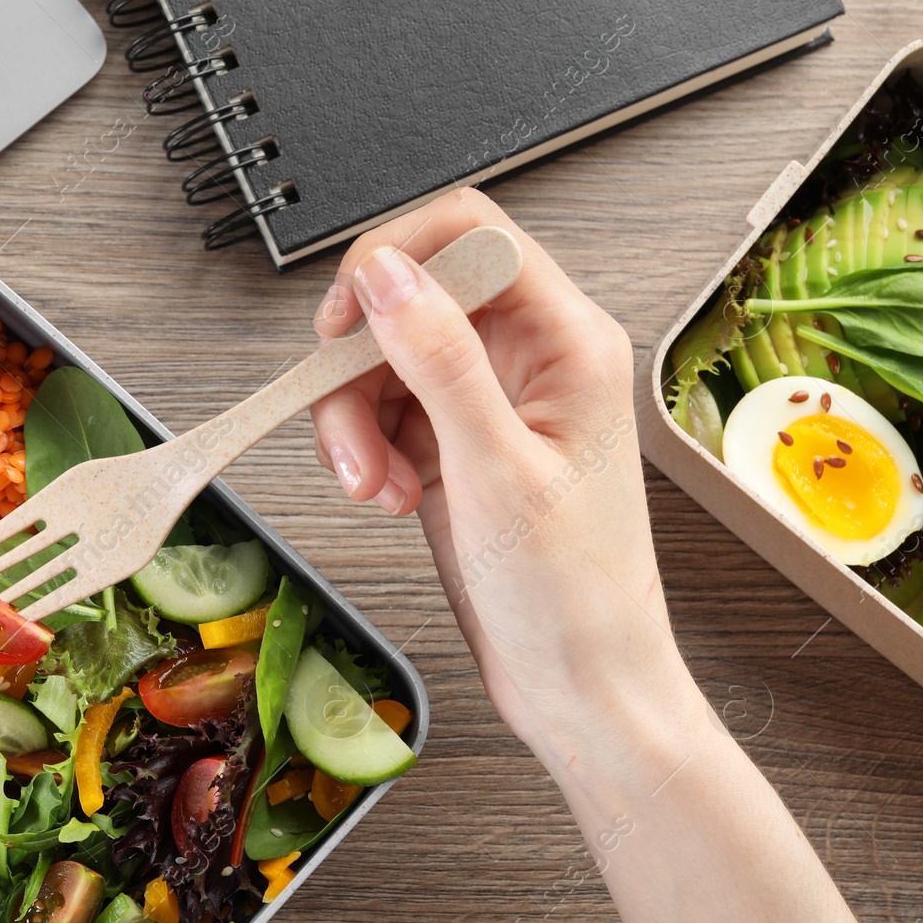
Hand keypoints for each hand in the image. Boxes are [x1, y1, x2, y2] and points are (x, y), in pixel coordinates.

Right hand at [309, 189, 695, 762]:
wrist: (579, 685)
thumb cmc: (573, 596)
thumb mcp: (497, 472)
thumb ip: (439, 362)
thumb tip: (387, 275)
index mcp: (568, 342)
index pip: (472, 237)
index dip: (396, 260)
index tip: (343, 319)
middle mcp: (531, 361)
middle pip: (412, 300)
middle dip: (362, 364)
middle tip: (345, 427)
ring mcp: (491, 403)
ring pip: (387, 359)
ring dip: (356, 418)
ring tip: (373, 483)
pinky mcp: (458, 444)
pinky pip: (385, 411)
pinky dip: (367, 449)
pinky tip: (389, 494)